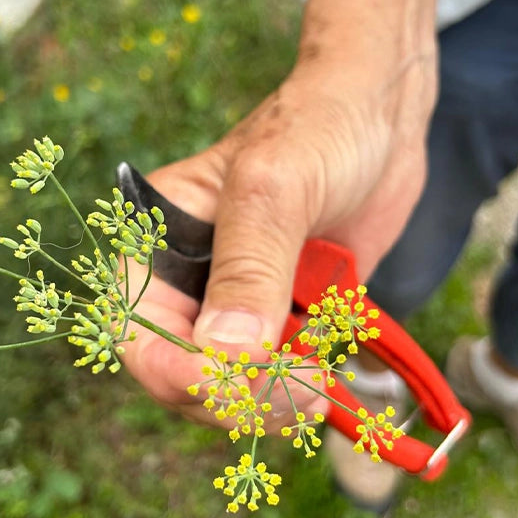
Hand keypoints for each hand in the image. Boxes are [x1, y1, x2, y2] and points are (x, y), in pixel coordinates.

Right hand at [119, 48, 436, 429]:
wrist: (381, 115)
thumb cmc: (319, 124)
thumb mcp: (275, 185)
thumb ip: (248, 267)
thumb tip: (226, 354)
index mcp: (158, 243)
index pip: (136, 330)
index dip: (173, 370)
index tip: (232, 381)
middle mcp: (190, 281)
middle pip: (180, 373)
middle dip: (231, 395)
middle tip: (297, 389)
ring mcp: (238, 304)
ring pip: (228, 386)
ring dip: (267, 403)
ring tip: (319, 388)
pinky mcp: (282, 316)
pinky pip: (274, 377)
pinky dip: (295, 395)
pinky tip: (328, 383)